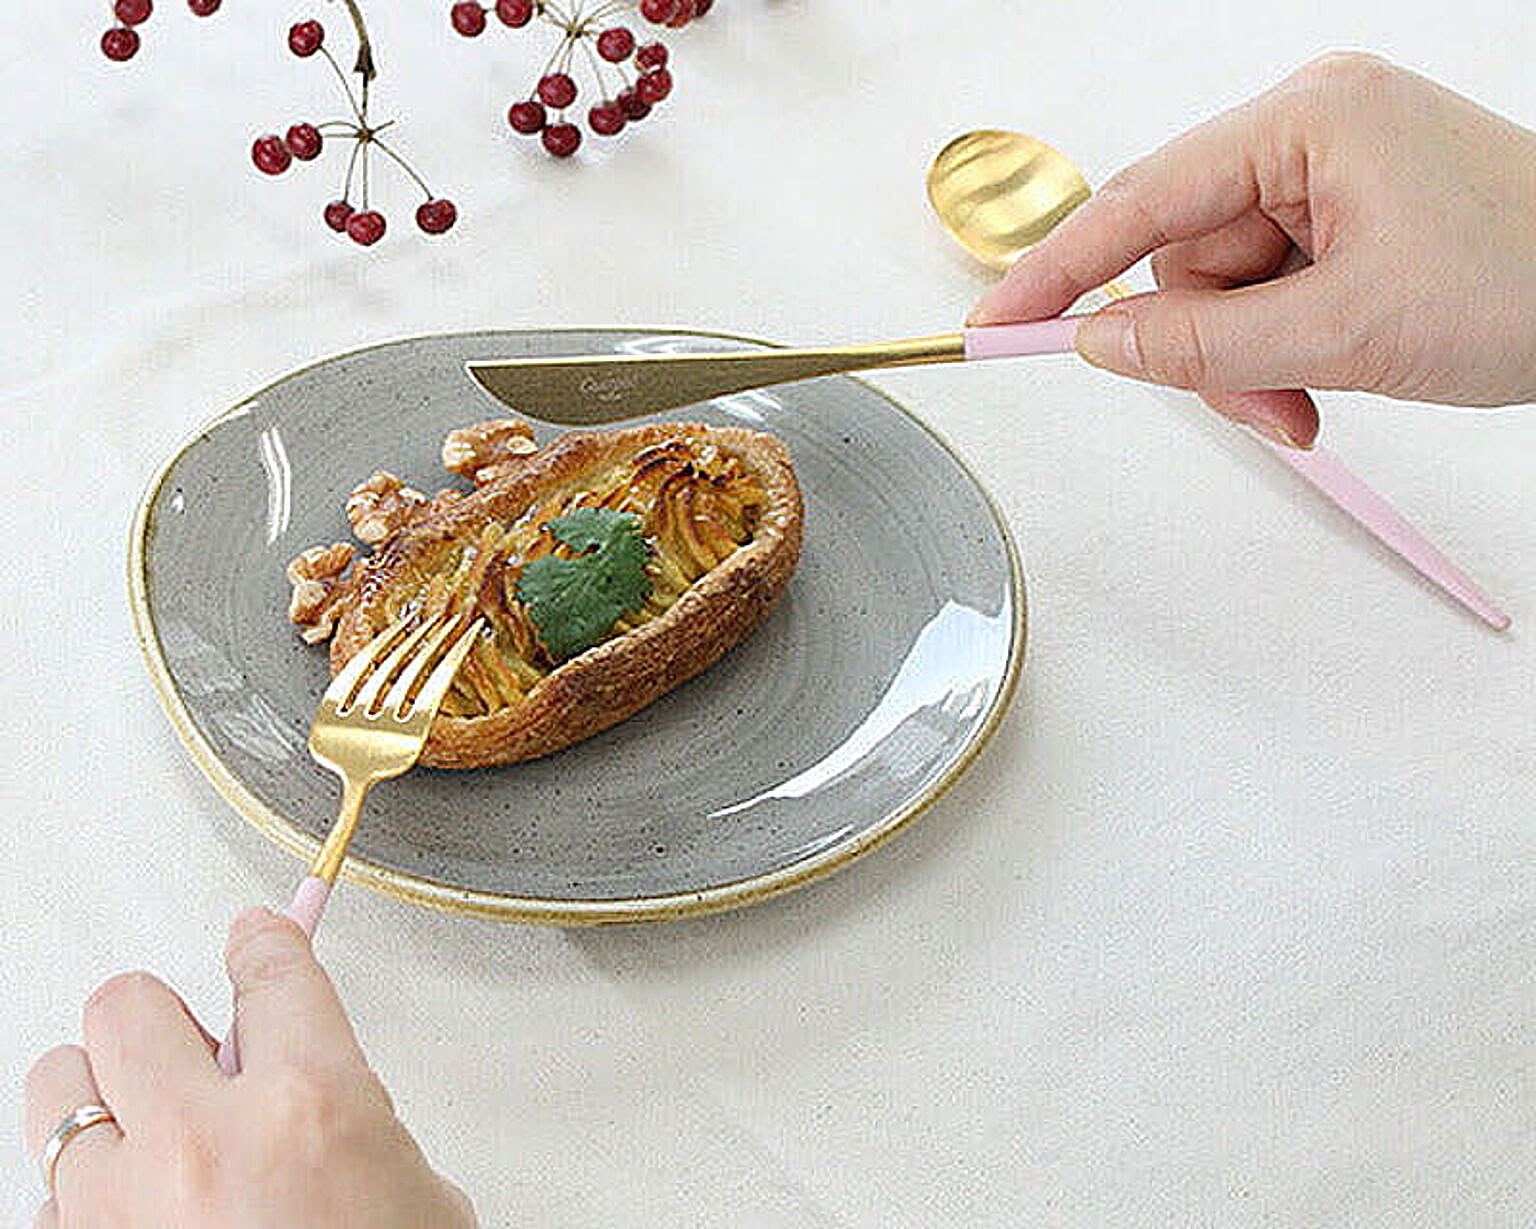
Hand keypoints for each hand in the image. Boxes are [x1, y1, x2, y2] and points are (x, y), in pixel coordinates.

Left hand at [25, 909, 476, 1227]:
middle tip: (194, 1050)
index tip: (253, 938)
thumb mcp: (411, 1197)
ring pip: (58, 1086)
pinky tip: (133, 1221)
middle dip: (162, 1018)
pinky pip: (44, 1198)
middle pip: (129, 1003)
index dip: (262, 941)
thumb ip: (352, 1117)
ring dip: (103, 1097)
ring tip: (146, 1131)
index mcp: (310, 1105)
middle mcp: (202, 1141)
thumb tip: (303, 1082)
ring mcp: (120, 1209)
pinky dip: (85, 1199)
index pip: (270, 968)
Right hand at [969, 53, 1535, 447]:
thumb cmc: (1531, 281)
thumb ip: (1205, 344)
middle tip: (1264, 406)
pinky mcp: (1350, 214)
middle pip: (1184, 255)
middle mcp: (1311, 131)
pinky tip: (1326, 372)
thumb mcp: (1347, 330)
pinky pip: (1268, 290)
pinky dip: (1281, 346)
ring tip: (1314, 397)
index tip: (997, 323)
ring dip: (1251, 358)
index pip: (1142, 200)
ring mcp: (1332, 172)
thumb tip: (1101, 344)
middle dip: (1209, 344)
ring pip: (1223, 287)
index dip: (1059, 272)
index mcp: (1308, 120)